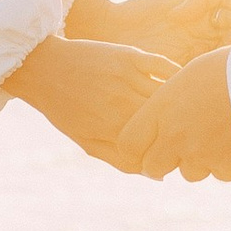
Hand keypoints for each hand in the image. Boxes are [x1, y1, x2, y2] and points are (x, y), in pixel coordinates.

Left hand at [5, 35, 177, 167]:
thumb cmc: (65, 110)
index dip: (170, 152)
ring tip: (188, 110)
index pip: (158, 149)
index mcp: (115, 130)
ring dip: (183, 103)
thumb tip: (159, 175)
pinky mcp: (130, 55)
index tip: (173, 151)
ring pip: (171, 95)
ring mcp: (128, 78)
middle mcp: (123, 104)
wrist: (42, 68)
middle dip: (179, 129)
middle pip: (169, 121)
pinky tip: (182, 85)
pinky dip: (178, 76)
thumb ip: (123, 161)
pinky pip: (165, 67)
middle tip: (186, 130)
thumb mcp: (89, 143)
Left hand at [118, 44, 230, 181]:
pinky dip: (225, 162)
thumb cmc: (230, 68)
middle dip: (163, 159)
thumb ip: (168, 105)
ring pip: (188, 172)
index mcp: (162, 110)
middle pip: (153, 166)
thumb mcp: (189, 77)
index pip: (128, 145)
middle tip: (179, 144)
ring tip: (216, 133)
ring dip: (197, 160)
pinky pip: (218, 173)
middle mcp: (176, 137)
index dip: (133, 149)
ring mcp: (202, 155)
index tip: (143, 147)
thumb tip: (160, 127)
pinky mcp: (228, 167)